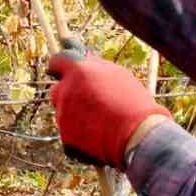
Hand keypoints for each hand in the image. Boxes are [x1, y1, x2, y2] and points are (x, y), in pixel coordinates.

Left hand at [46, 47, 169, 167]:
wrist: (138, 135)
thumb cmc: (133, 102)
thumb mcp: (118, 75)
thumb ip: (96, 66)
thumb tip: (85, 58)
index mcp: (78, 70)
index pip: (58, 61)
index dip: (59, 66)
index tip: (59, 70)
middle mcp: (66, 91)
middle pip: (56, 90)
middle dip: (66, 94)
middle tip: (84, 100)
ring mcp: (63, 115)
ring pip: (63, 113)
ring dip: (74, 115)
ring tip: (99, 121)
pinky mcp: (65, 137)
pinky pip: (69, 132)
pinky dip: (79, 134)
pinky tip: (98, 136)